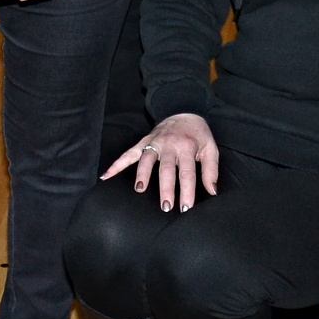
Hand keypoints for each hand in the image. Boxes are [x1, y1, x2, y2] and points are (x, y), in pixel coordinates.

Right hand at [102, 113, 218, 211]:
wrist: (184, 111)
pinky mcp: (143, 142)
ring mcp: (154, 143)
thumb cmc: (198, 134)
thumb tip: (212, 191)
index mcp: (186, 147)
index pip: (187, 173)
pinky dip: (117, 164)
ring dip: (142, 174)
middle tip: (165, 206)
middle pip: (166, 169)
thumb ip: (210, 170)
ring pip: (146, 160)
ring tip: (139, 190)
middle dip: (165, 188)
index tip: (186, 207)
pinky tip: (106, 176)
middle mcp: (169, 145)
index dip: (187, 191)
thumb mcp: (210, 149)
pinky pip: (128, 154)